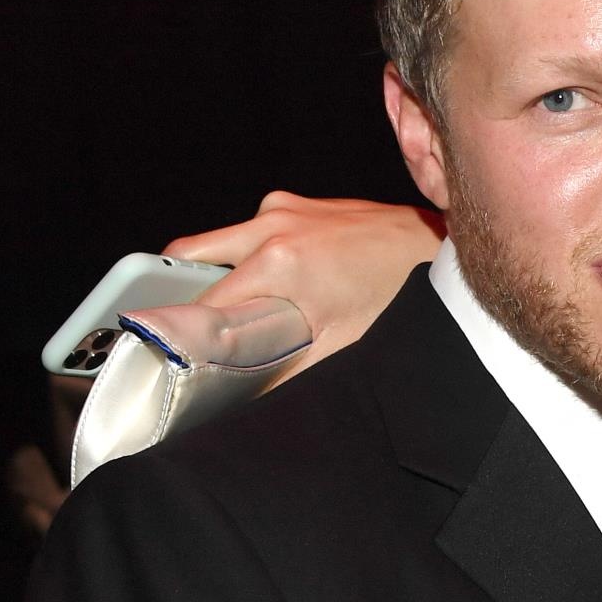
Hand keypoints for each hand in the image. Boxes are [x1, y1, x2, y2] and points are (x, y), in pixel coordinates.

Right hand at [165, 193, 442, 378]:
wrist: (432, 248)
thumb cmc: (393, 295)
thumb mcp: (338, 347)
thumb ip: (286, 371)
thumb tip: (249, 398)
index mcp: (278, 263)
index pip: (204, 299)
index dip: (181, 326)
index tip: (169, 346)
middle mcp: (271, 225)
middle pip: (189, 256)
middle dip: (179, 290)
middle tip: (189, 324)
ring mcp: (281, 208)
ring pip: (218, 242)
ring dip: (218, 273)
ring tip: (238, 307)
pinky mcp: (293, 203)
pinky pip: (250, 231)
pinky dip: (248, 256)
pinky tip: (275, 283)